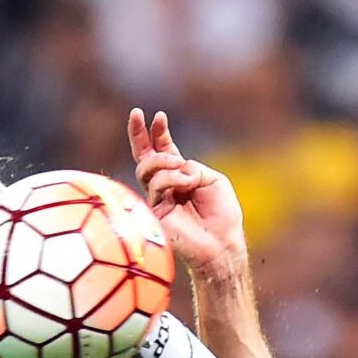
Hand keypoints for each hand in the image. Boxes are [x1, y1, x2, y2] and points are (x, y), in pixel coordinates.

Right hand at [127, 108, 248, 280]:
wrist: (222, 244)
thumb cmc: (222, 216)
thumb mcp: (212, 179)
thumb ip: (190, 166)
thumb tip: (173, 166)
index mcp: (181, 177)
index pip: (164, 151)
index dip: (159, 133)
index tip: (160, 116)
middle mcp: (166, 186)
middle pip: (144, 158)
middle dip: (138, 135)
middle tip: (136, 113)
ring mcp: (157, 199)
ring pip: (147, 168)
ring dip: (167, 163)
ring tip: (186, 174)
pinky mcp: (153, 211)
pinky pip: (156, 185)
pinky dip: (173, 179)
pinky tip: (186, 184)